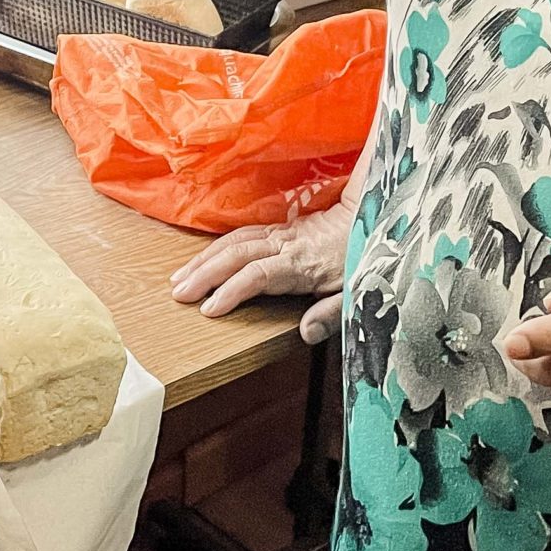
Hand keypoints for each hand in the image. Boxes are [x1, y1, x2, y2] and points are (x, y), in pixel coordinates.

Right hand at [169, 206, 351, 344]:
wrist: (372, 216)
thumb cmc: (366, 258)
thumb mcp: (357, 293)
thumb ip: (331, 314)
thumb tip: (305, 333)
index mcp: (303, 264)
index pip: (258, 275)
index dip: (231, 290)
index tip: (208, 308)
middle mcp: (286, 245)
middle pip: (237, 255)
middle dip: (204, 273)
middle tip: (178, 294)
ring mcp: (281, 234)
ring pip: (234, 241)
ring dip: (203, 259)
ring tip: (179, 279)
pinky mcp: (279, 228)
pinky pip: (241, 234)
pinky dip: (216, 246)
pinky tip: (201, 258)